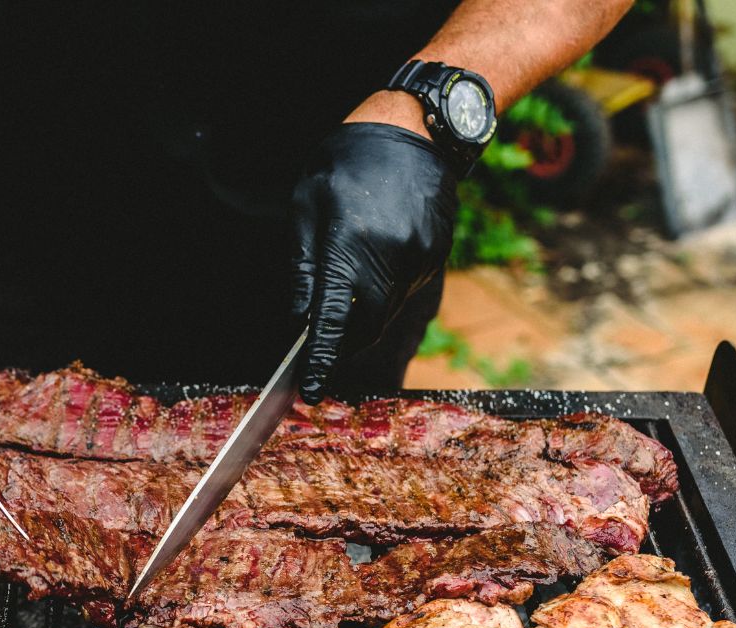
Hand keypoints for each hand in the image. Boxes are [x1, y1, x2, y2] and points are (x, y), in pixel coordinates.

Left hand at [289, 121, 460, 401]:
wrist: (411, 128)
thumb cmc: (345, 165)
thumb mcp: (307, 208)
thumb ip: (304, 267)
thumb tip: (300, 318)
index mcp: (347, 247)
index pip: (330, 320)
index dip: (320, 359)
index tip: (311, 390)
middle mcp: (388, 258)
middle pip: (365, 327)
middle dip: (344, 342)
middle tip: (325, 344)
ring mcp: (417, 258)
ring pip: (386, 311)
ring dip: (363, 315)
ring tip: (349, 282)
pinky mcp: (435, 253)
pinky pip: (405, 288)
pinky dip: (385, 291)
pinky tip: (375, 258)